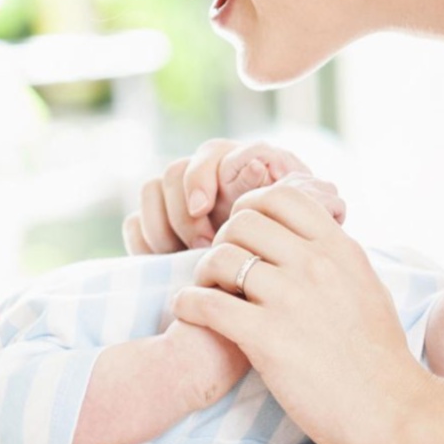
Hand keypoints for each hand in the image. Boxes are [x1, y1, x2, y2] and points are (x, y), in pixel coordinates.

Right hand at [122, 139, 344, 253]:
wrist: (282, 289)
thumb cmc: (299, 253)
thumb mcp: (308, 226)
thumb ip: (302, 199)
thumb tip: (274, 169)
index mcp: (244, 168)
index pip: (213, 155)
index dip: (202, 177)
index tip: (203, 207)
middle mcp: (210, 178)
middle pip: (176, 171)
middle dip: (183, 210)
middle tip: (200, 245)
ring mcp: (182, 203)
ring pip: (152, 191)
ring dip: (163, 225)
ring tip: (184, 257)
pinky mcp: (162, 230)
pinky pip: (136, 222)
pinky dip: (144, 241)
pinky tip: (166, 262)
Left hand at [174, 183, 425, 443]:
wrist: (391, 409)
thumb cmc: (380, 355)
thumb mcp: (367, 286)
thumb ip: (336, 257)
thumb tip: (309, 237)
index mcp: (340, 248)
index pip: (281, 196)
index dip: (252, 207)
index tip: (244, 231)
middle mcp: (315, 264)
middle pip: (243, 222)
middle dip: (224, 240)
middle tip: (223, 267)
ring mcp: (290, 299)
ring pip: (221, 258)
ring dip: (204, 272)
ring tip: (207, 290)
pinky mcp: (266, 338)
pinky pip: (208, 304)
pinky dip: (189, 304)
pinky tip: (190, 311)